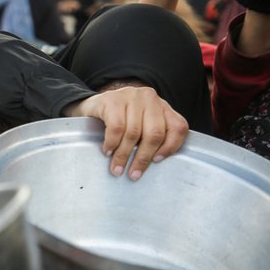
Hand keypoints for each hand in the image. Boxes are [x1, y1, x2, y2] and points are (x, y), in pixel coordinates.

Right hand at [64, 86, 188, 179]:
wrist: (91, 106)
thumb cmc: (119, 120)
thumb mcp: (140, 125)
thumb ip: (151, 137)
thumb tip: (154, 163)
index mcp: (162, 106)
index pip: (178, 126)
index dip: (170, 147)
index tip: (157, 161)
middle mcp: (149, 98)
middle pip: (155, 133)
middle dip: (143, 158)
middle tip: (134, 173)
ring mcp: (131, 96)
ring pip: (134, 133)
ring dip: (123, 155)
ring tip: (117, 168)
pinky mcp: (112, 100)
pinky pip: (116, 127)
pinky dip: (112, 143)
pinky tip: (107, 150)